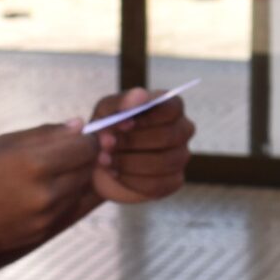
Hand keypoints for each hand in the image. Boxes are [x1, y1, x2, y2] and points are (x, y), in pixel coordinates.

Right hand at [0, 124, 101, 268]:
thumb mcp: (2, 143)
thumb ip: (45, 134)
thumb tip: (79, 126)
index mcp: (34, 163)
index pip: (85, 148)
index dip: (86, 140)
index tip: (78, 138)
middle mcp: (45, 193)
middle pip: (88, 170)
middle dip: (84, 159)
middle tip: (69, 154)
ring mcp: (45, 217)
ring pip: (81, 192)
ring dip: (76, 180)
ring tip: (53, 173)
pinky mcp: (42, 233)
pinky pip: (69, 211)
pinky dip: (66, 199)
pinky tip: (46, 192)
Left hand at [89, 88, 195, 204]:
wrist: (98, 163)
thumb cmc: (107, 130)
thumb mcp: (106, 111)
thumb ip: (122, 101)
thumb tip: (141, 95)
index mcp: (170, 107)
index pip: (172, 108)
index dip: (147, 118)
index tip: (121, 123)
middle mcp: (181, 130)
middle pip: (169, 136)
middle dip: (133, 142)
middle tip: (106, 145)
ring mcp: (181, 157)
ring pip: (164, 162)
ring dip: (129, 162)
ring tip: (105, 160)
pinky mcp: (174, 181)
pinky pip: (158, 184)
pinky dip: (132, 180)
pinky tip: (116, 174)